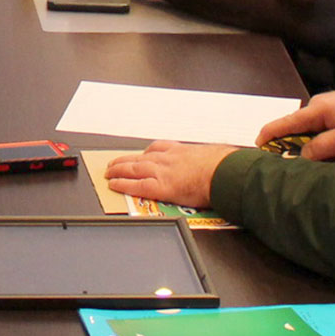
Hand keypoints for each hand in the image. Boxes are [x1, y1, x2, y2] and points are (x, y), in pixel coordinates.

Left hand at [103, 140, 236, 207]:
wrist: (225, 172)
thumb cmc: (225, 167)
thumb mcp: (215, 156)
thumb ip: (209, 160)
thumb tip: (221, 163)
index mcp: (182, 151)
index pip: (158, 148)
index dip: (146, 153)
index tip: (141, 155)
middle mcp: (168, 158)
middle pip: (141, 157)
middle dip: (125, 160)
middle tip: (114, 162)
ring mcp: (162, 171)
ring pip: (133, 168)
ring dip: (118, 169)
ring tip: (109, 172)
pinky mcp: (160, 187)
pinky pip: (136, 185)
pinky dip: (122, 184)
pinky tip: (113, 184)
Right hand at [256, 84, 334, 159]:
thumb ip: (321, 148)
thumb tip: (301, 156)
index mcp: (316, 110)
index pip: (284, 123)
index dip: (268, 134)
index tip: (257, 146)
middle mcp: (317, 105)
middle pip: (295, 128)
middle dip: (291, 146)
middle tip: (294, 166)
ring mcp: (326, 106)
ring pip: (309, 129)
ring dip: (309, 144)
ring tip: (316, 161)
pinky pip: (320, 127)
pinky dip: (319, 139)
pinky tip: (330, 150)